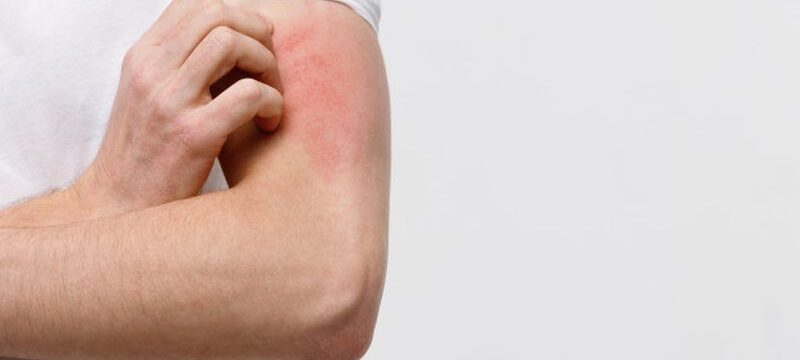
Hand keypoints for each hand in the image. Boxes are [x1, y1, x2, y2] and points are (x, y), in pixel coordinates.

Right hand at [72, 0, 283, 215]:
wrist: (120, 207)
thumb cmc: (148, 154)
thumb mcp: (151, 97)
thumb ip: (180, 65)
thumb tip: (232, 41)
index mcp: (143, 57)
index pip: (195, 3)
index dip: (238, 13)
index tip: (256, 41)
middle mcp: (151, 70)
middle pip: (217, 13)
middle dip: (257, 32)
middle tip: (270, 66)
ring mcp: (169, 101)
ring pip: (232, 43)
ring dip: (267, 65)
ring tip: (270, 95)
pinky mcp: (192, 135)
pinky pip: (248, 94)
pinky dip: (272, 103)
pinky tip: (269, 122)